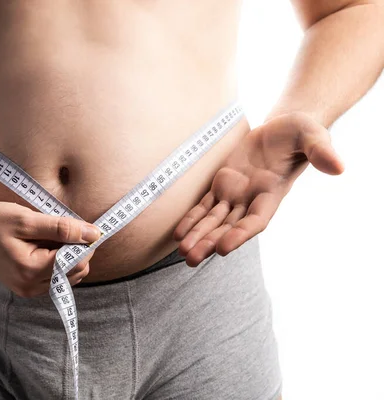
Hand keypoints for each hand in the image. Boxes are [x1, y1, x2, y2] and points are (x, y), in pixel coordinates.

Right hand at [0, 200, 100, 296]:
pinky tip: (40, 245)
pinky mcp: (26, 286)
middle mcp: (30, 287)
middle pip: (77, 270)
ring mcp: (28, 289)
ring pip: (69, 274)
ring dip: (66, 255)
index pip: (78, 262)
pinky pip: (55, 276)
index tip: (77, 224)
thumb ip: (63, 228)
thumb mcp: (28, 219)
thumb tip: (95, 234)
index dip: (84, 242)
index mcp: (31, 271)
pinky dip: (56, 260)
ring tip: (44, 237)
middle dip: (75, 249)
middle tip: (55, 229)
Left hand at [173, 112, 344, 266]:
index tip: (224, 248)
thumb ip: (321, 151)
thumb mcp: (312, 136)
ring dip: (198, 236)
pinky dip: (192, 219)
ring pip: (213, 220)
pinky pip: (204, 206)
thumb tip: (339, 167)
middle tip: (191, 259)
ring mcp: (236, 194)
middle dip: (210, 242)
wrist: (282, 126)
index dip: (239, 235)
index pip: (255, 221)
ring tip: (182, 253)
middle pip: (229, 227)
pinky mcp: (222, 184)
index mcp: (272, 193)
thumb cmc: (300, 132)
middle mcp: (252, 199)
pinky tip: (179, 233)